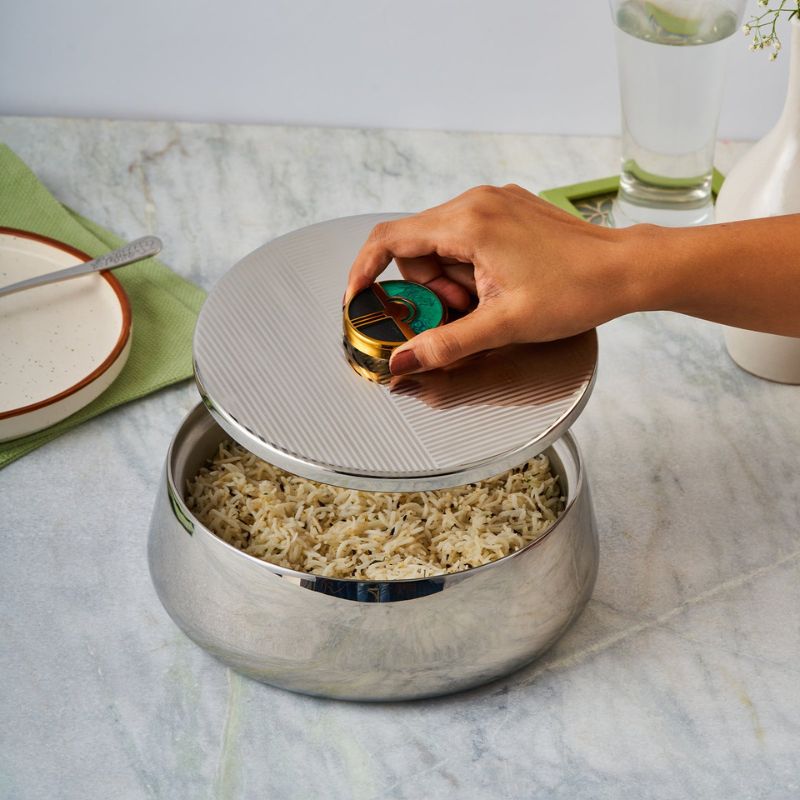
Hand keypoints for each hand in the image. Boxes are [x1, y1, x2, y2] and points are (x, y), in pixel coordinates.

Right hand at [346, 184, 633, 374]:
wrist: (626, 270)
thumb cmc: (575, 291)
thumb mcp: (503, 325)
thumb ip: (445, 343)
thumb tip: (402, 360)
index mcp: (468, 223)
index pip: (389, 239)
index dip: (364, 271)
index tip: (358, 299)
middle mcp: (476, 202)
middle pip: (416, 247)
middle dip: (430, 288)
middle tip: (464, 312)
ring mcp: (494, 203)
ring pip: (442, 246)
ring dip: (452, 280)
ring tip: (489, 301)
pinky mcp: (508, 210)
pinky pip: (466, 239)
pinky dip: (469, 268)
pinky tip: (498, 286)